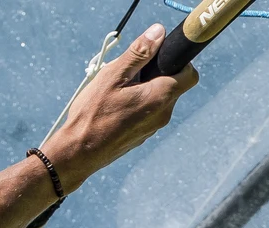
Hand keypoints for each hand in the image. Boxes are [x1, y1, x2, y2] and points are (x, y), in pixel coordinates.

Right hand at [41, 24, 198, 190]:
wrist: (79, 153)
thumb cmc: (93, 114)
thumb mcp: (113, 76)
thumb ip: (139, 53)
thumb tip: (158, 32)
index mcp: (160, 97)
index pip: (190, 74)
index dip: (179, 61)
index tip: (159, 56)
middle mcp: (163, 114)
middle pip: (173, 85)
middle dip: (156, 73)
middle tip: (129, 73)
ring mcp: (153, 128)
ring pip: (159, 99)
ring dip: (145, 89)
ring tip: (118, 92)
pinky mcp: (143, 136)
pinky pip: (149, 113)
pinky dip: (138, 104)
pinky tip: (115, 107)